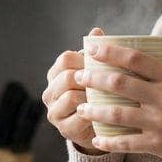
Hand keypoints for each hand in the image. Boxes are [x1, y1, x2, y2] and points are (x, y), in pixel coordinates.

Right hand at [42, 28, 107, 154]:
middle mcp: (50, 93)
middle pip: (67, 76)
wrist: (100, 129)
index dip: (86, 59)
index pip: (65, 58)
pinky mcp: (64, 129)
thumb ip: (96, 54)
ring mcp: (54, 112)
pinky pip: (79, 117)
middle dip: (90, 78)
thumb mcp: (98, 74)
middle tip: (111, 81)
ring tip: (109, 96)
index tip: (104, 64)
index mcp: (55, 75)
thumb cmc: (99, 95)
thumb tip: (96, 31)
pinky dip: (94, 113)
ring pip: (71, 96)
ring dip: (92, 96)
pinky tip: (107, 112)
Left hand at [73, 42, 161, 161]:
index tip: (91, 48)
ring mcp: (160, 122)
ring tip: (81, 107)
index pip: (135, 59)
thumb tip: (148, 52)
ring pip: (117, 114)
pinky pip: (126, 143)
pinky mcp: (158, 144)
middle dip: (94, 78)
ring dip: (94, 110)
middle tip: (78, 76)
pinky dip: (109, 142)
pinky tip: (96, 139)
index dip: (109, 51)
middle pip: (120, 84)